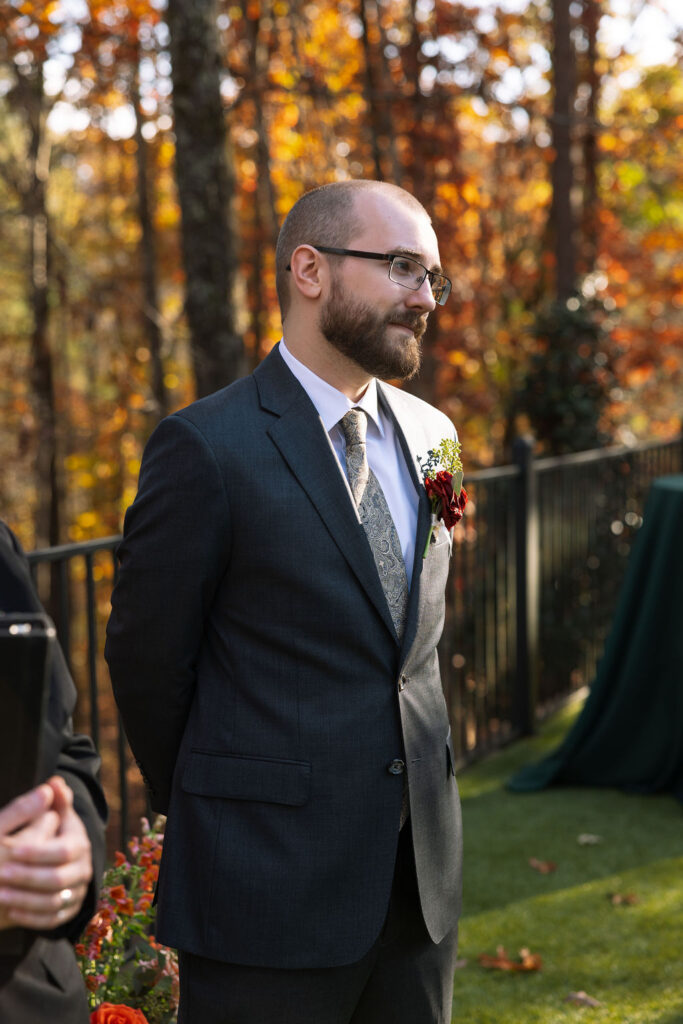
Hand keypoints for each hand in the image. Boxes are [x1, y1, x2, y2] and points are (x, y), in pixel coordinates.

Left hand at [0, 776, 92, 930]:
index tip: (13, 850)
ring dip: (26, 899)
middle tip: (0, 875)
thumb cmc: (41, 833)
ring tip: (0, 895)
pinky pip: (52, 919)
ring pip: (54, 902)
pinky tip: (11, 910)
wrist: (47, 862)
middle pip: (57, 879)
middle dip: (27, 877)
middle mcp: (83, 868)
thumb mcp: (45, 817)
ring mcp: (77, 892)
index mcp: (79, 843)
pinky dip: (32, 917)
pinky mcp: (68, 910)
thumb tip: (54, 783)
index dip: (37, 852)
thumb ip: (48, 803)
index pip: (62, 851)